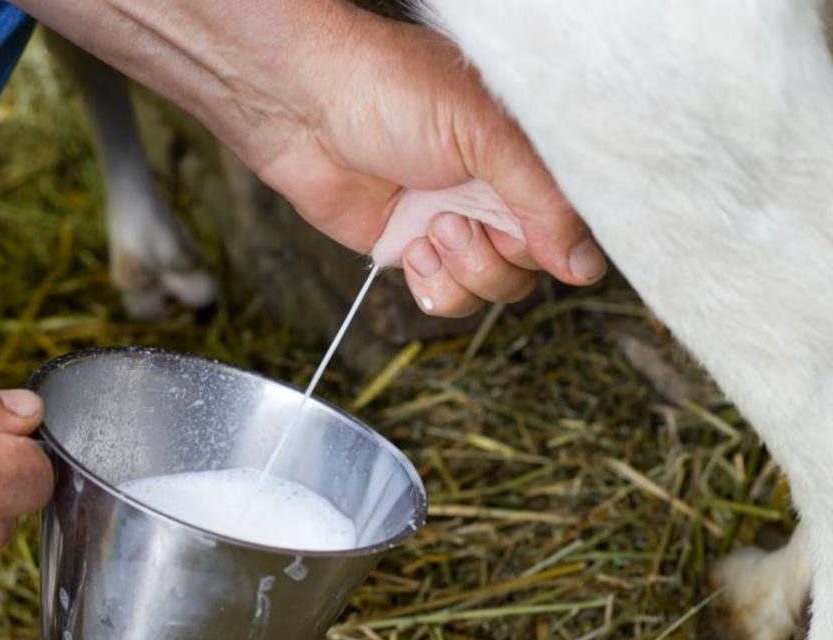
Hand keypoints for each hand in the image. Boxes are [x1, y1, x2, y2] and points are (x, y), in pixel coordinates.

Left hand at [250, 11, 606, 315]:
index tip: (524, 233)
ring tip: (431, 228)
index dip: (555, 242)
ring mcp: (456, 225)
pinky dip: (433, 286)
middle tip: (457, 219)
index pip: (572, 225)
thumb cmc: (392, 90)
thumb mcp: (486, 134)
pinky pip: (446, 298)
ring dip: (464, 272)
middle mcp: (496, 195)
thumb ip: (543, 200)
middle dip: (496, 257)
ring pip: (493, 290)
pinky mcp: (414, 251)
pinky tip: (412, 248)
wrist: (306, 108)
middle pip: (533, 268)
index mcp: (527, 158)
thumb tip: (584, 265)